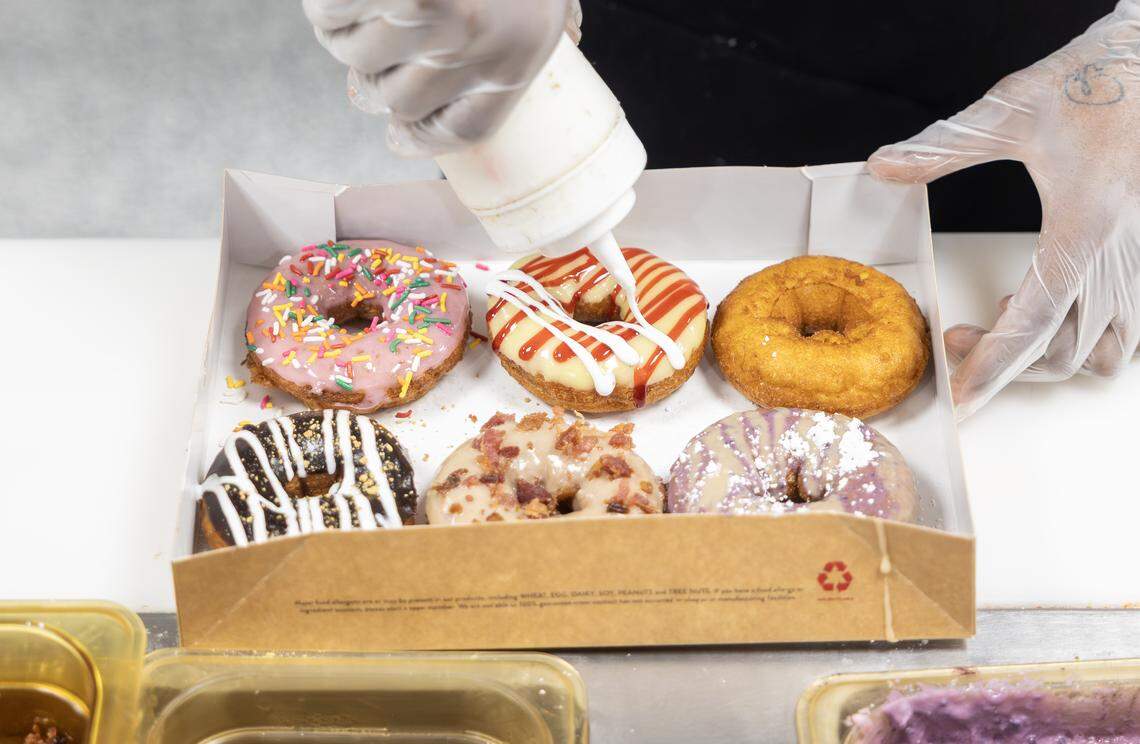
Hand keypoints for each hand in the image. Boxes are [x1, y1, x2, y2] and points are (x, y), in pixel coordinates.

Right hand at [303, 0, 577, 156]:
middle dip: (376, 77)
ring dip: (348, 36)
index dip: (421, 139)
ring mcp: (426, 16)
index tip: (397, 135)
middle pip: (397, 100)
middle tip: (375, 45)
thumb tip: (532, 59)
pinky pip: (329, 16)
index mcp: (519, 57)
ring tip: (364, 3)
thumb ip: (540, 29)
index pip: (461, 130)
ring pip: (357, 59)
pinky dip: (327, 5)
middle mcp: (474, 48)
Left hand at [868, 1, 1139, 418]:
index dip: (994, 367)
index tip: (960, 396)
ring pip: (1106, 350)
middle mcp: (1122, 251)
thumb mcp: (1008, 107)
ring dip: (1050, 353)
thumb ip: (943, 147)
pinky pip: (1131, 329)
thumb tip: (881, 167)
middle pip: (1065, 350)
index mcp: (1085, 223)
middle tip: (956, 339)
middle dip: (1004, 360)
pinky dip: (1089, 338)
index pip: (1035, 322)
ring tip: (1004, 318)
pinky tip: (1049, 305)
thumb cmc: (1094, 79)